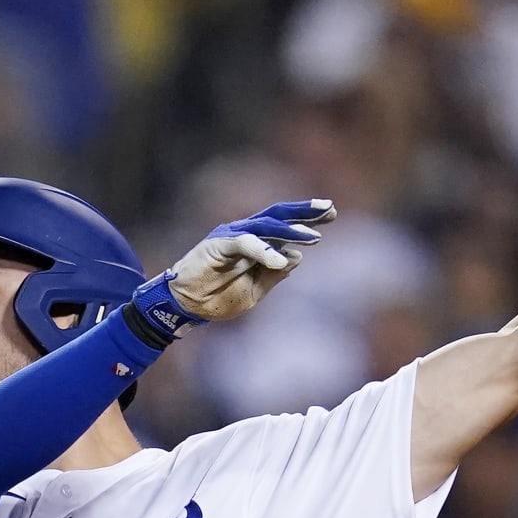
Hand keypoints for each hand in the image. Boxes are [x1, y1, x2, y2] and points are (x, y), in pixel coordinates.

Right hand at [129, 200, 336, 339]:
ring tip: (314, 237)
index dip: (307, 219)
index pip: (284, 225)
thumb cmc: (218, 298)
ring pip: (265, 226)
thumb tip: (296, 257)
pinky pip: (245, 243)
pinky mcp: (218, 244)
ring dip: (291, 230)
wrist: (186, 307)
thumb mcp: (255, 290)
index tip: (332, 215)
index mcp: (255, 243)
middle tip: (330, 209)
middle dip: (305, 212)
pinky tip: (281, 260)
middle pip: (279, 216)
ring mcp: (231, 236)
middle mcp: (245, 234)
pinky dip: (263, 251)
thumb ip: (274, 274)